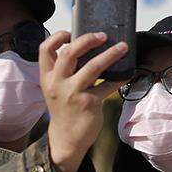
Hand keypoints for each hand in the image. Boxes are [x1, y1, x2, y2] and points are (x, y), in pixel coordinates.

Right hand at [39, 31, 127, 171]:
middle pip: (69, 53)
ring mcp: (73, 93)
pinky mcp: (88, 103)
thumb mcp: (55, 88)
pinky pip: (108, 85)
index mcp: (47, 77)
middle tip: (103, 35)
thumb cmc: (63, 108)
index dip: (57, 37)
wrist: (66, 138)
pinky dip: (119, 78)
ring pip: (93, 67)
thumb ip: (64, 71)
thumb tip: (85, 48)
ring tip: (123, 47)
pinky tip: (127, 73)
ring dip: (110, 54)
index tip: (71, 33)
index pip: (45, 50)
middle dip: (87, 40)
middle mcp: (57, 83)